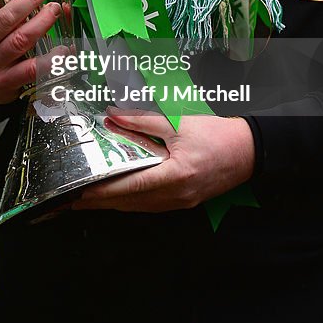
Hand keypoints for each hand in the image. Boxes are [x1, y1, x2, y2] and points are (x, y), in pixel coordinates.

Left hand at [72, 111, 255, 212]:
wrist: (249, 151)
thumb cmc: (217, 135)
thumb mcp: (177, 122)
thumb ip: (142, 120)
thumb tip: (112, 115)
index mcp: (176, 176)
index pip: (131, 186)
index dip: (103, 191)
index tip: (81, 192)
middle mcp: (176, 195)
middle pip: (131, 202)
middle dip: (100, 202)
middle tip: (73, 200)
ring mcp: (180, 202)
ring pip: (139, 207)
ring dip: (113, 204)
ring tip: (89, 199)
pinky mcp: (183, 201)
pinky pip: (151, 205)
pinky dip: (131, 202)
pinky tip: (118, 196)